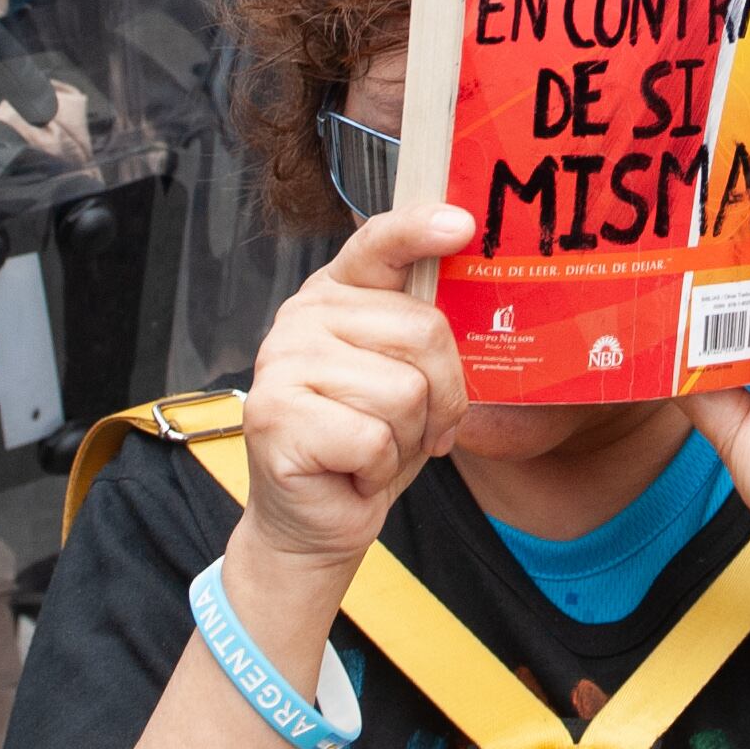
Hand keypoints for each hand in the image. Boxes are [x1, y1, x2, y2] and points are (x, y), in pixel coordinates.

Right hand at [239, 204, 474, 582]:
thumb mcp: (408, 380)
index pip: (378, 244)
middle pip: (421, 331)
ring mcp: (280, 363)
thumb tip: (474, 289)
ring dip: (407, 439)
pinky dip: (378, 469)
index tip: (462, 225)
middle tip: (413, 428)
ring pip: (403, 391)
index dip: (420, 229)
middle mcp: (301, 316)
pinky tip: (350, 473)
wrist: (314, 523)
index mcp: (336, 294)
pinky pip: (372, 438)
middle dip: (441, 396)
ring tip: (374, 451)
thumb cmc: (368, 446)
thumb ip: (424, 334)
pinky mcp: (275, 415)